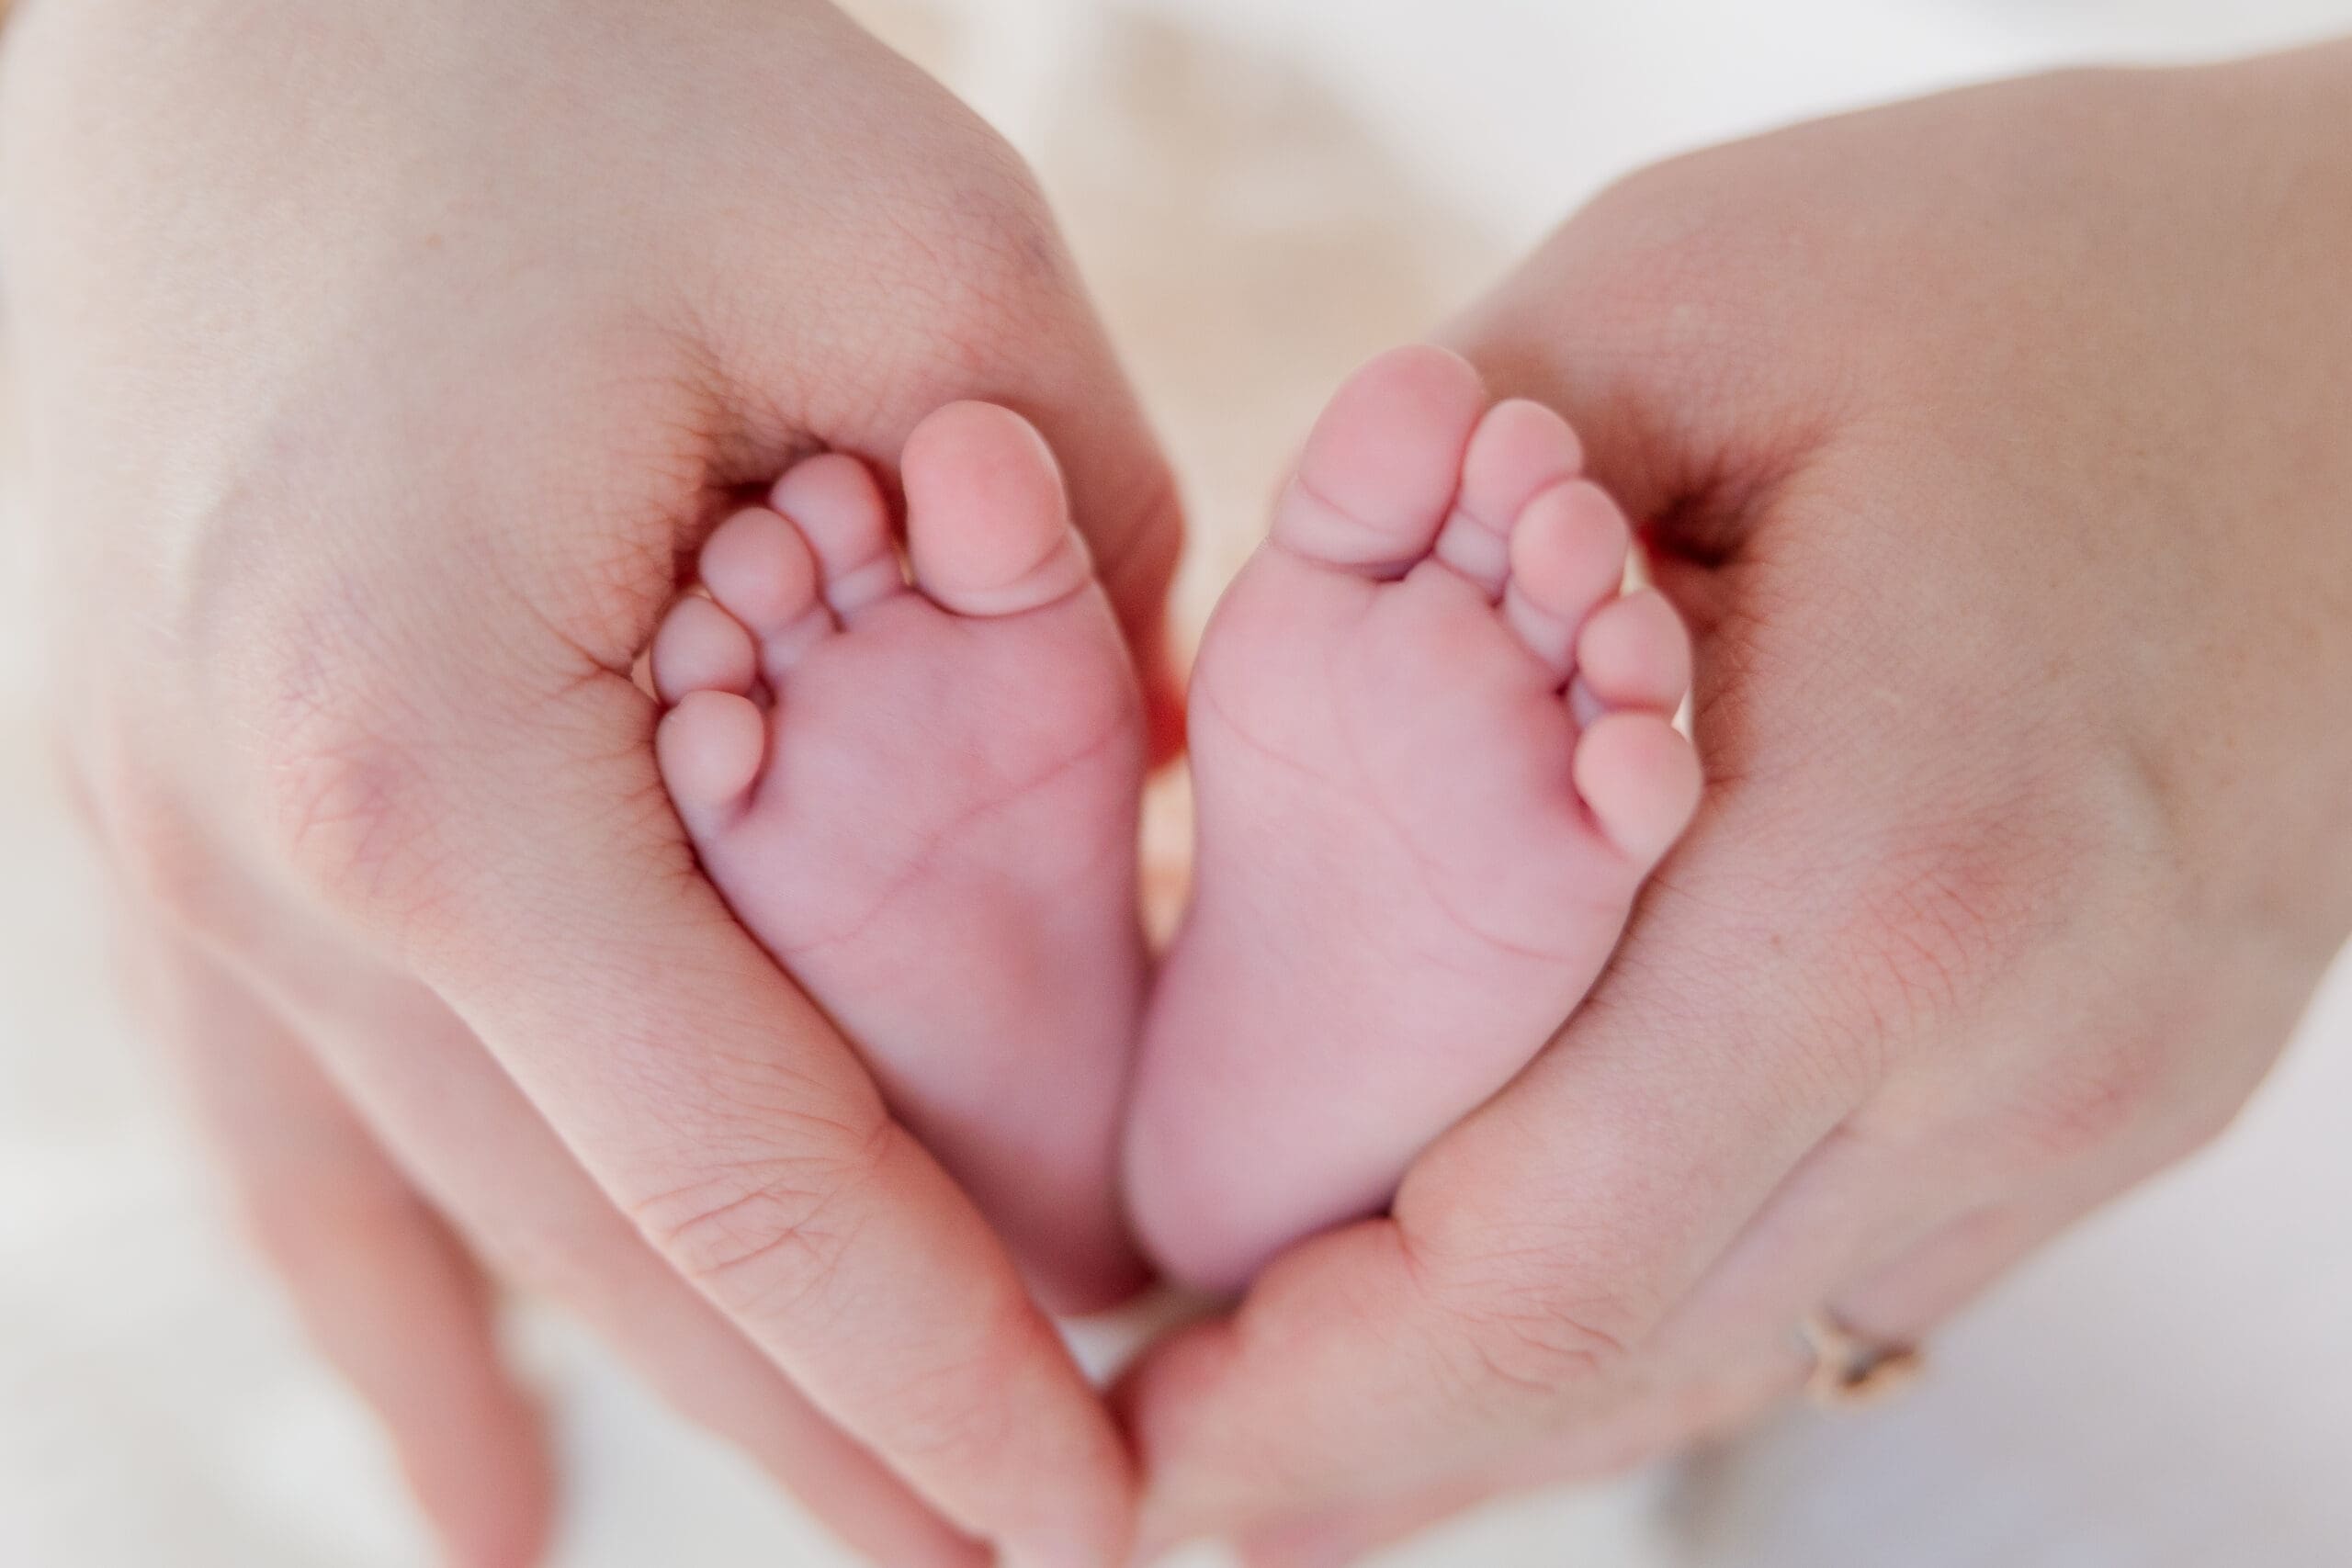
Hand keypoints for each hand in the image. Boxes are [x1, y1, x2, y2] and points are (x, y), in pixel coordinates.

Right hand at [3, 1, 1177, 1562]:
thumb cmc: (569, 53)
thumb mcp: (915, 251)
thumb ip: (1073, 554)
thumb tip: (1165, 784)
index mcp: (438, 750)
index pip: (755, 1170)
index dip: (943, 1370)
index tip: (1103, 1524)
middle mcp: (262, 862)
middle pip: (610, 1245)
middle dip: (839, 1433)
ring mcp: (170, 865)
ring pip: (467, 1231)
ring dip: (673, 1407)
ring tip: (856, 1555)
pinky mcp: (156, 825)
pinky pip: (296, 1156)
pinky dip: (414, 1337)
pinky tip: (483, 1503)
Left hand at [1120, 42, 2351, 1561]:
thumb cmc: (2041, 273)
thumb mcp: (1683, 295)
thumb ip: (1424, 505)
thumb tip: (1241, 678)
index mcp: (1877, 871)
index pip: (1535, 1266)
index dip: (1306, 1407)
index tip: (1130, 1458)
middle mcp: (2003, 1054)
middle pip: (1613, 1370)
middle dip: (1355, 1451)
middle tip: (1151, 1470)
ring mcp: (2083, 1106)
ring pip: (1720, 1357)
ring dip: (1480, 1403)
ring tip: (1279, 1409)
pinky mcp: (2110, 1095)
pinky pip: (1823, 1279)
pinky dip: (1627, 1315)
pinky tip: (1495, 1280)